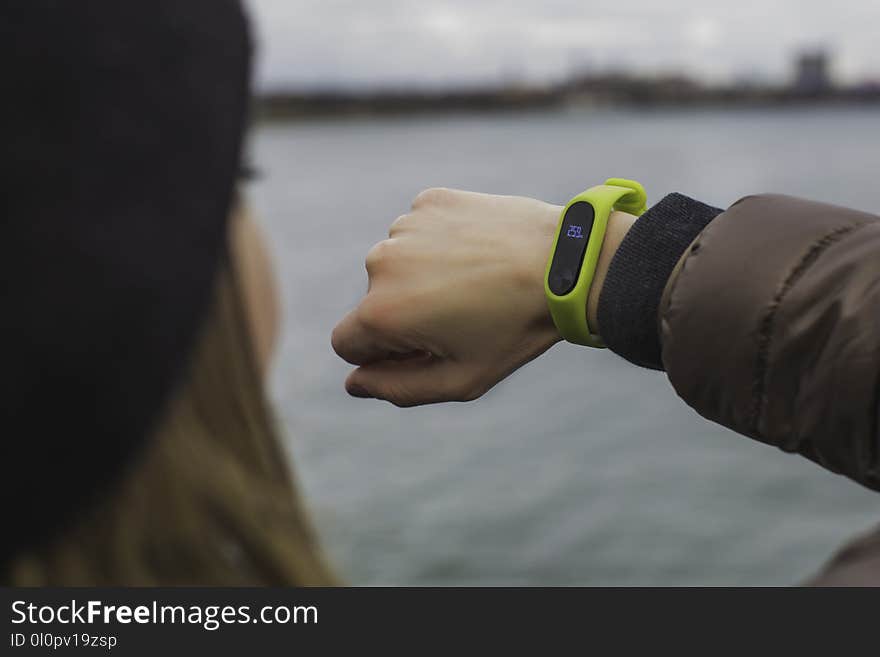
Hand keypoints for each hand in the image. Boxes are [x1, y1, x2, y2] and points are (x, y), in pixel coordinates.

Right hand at [331, 188, 634, 406]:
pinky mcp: (429, 201)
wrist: (566, 261)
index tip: (428, 347)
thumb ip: (398, 389)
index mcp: (380, 312)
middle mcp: (380, 263)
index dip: (384, 354)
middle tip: (465, 314)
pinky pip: (419, 232)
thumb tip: (354, 383)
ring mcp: (404, 226)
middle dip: (406, 313)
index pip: (347, 344)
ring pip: (397, 264)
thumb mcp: (461, 379)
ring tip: (477, 281)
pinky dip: (440, 243)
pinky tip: (479, 252)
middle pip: (373, 303)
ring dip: (423, 276)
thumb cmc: (514, 329)